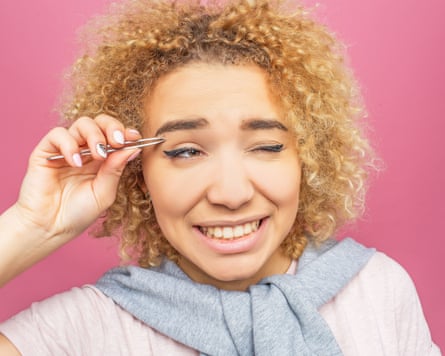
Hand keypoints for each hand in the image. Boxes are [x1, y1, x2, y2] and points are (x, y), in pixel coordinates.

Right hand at [12, 114, 140, 242]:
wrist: (50, 228)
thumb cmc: (78, 213)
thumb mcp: (104, 193)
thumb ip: (116, 170)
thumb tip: (133, 148)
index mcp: (103, 159)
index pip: (115, 135)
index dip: (125, 132)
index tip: (135, 137)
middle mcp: (85, 150)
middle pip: (101, 122)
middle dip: (112, 127)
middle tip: (118, 142)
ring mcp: (66, 149)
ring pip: (82, 123)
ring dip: (95, 135)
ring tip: (98, 155)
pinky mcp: (46, 151)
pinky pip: (58, 134)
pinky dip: (70, 144)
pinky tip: (76, 162)